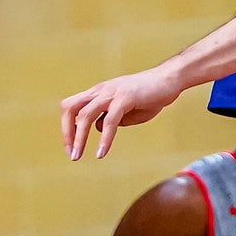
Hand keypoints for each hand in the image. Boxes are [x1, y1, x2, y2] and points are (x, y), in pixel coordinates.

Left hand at [60, 65, 183, 159]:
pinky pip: (109, 121)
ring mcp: (112, 93)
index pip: (72, 107)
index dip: (67, 127)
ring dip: (79, 137)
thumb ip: (110, 118)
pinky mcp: (125, 98)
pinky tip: (102, 153)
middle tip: (71, 154)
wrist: (169, 79)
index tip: (71, 147)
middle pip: (70, 107)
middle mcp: (101, 90)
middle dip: (66, 132)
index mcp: (98, 92)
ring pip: (85, 115)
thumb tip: (97, 127)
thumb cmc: (149, 94)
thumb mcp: (125, 110)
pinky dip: (103, 139)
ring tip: (77, 156)